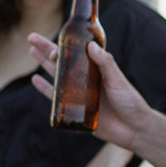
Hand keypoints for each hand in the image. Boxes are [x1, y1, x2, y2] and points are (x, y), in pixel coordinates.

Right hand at [28, 35, 153, 153]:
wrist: (133, 128)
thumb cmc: (130, 102)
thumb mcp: (118, 80)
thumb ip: (105, 63)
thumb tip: (90, 45)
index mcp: (95, 68)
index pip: (76, 53)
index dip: (64, 45)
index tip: (56, 40)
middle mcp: (84, 79)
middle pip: (61, 61)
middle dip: (46, 49)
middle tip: (32, 38)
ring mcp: (78, 93)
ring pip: (56, 75)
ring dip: (43, 64)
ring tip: (32, 51)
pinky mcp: (74, 109)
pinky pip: (55, 98)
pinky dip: (45, 89)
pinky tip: (35, 80)